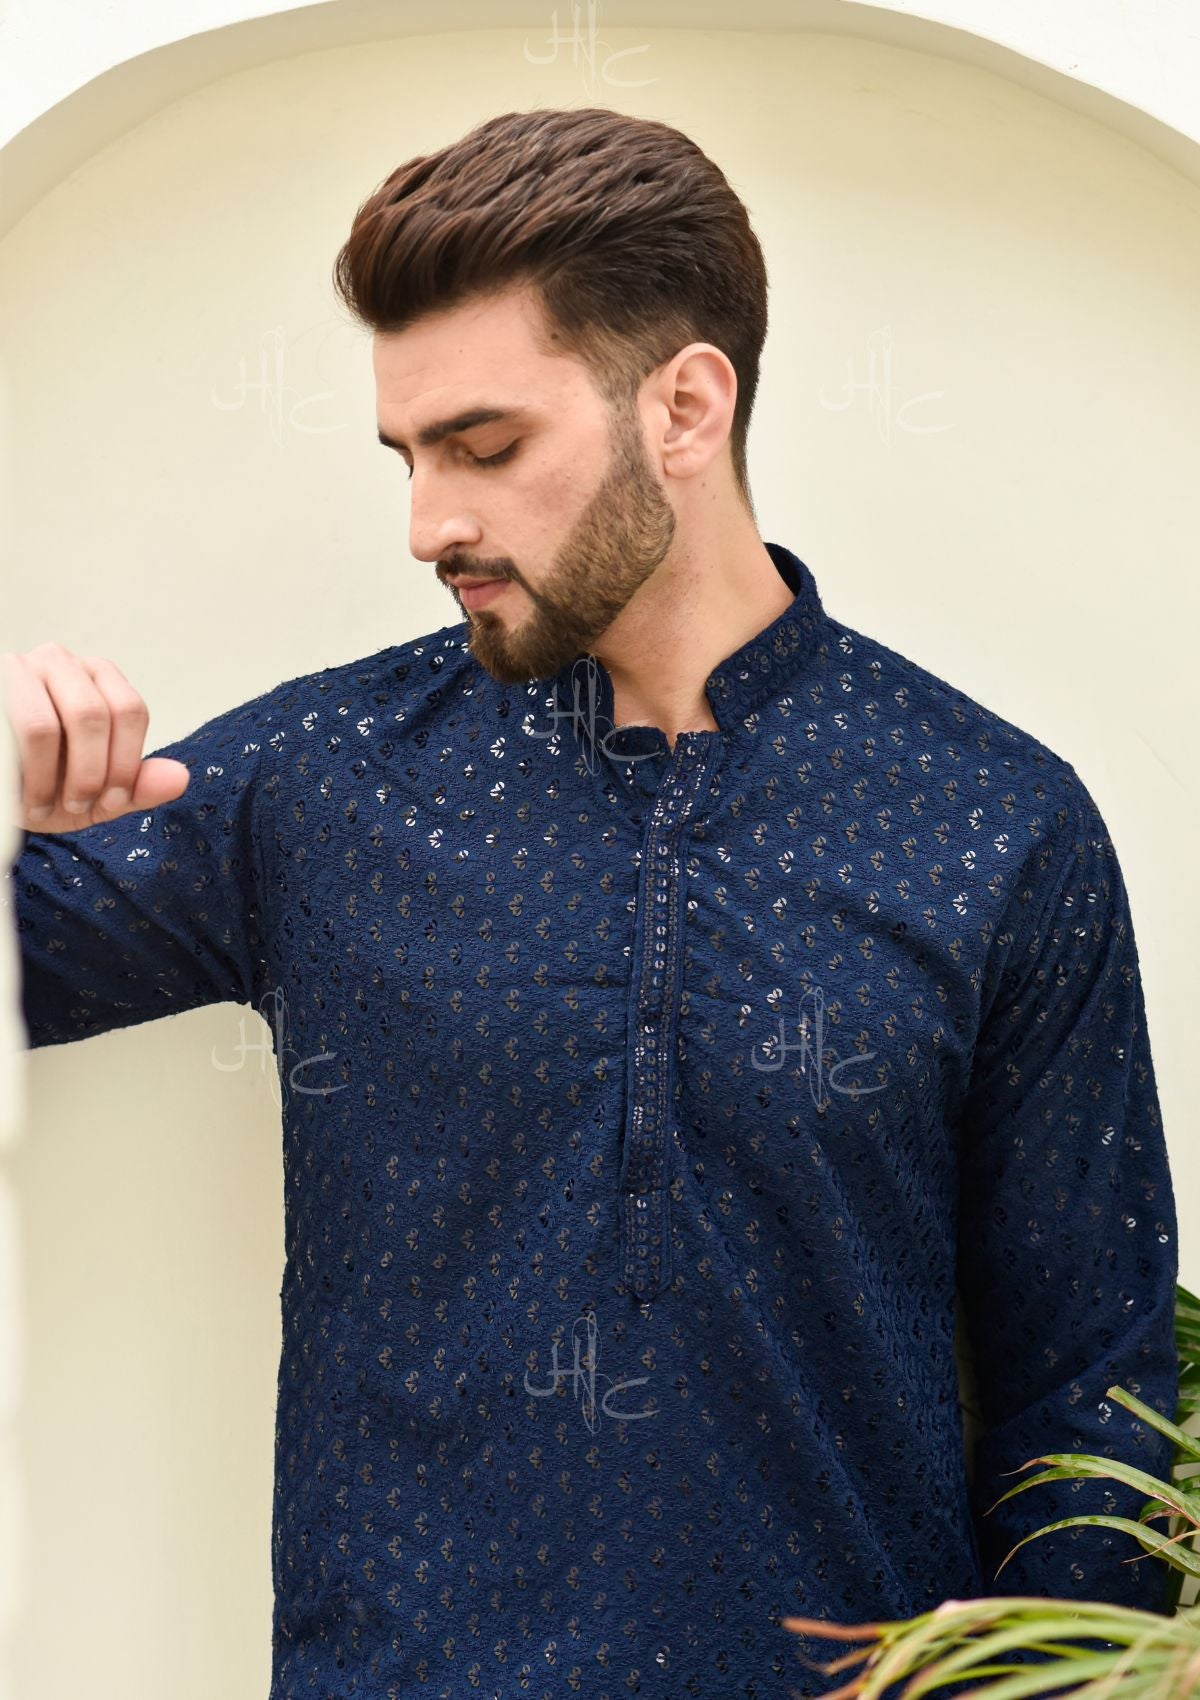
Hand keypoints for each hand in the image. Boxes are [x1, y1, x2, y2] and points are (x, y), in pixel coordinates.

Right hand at [1, 642, 191, 833]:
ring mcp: (19, 670)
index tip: (112, 801)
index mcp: (99, 680)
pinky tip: (19, 794)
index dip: (126, 764)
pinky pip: (5, 731)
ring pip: (43, 724)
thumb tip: (180, 778)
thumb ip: (137, 787)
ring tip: (42, 806)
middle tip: (78, 806)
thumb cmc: (43, 781)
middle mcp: (63, 664)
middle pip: (93, 714)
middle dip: (90, 773)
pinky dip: (18, 772)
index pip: (130, 710)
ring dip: (46, 778)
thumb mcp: (96, 795)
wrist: (3, 783)